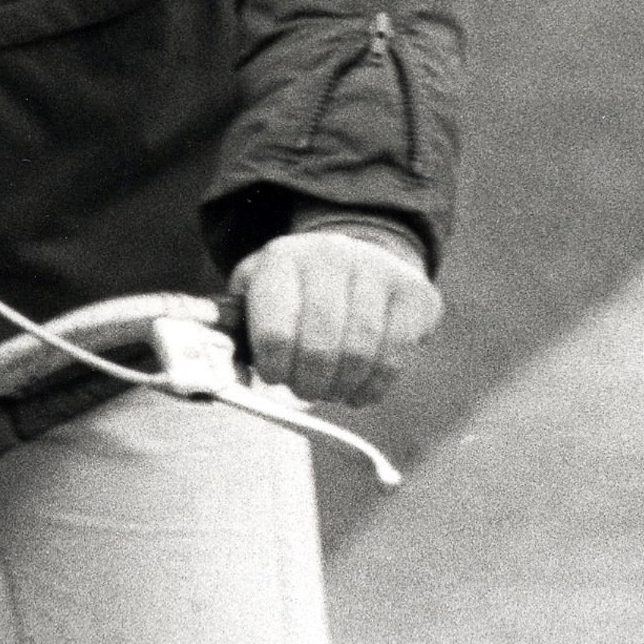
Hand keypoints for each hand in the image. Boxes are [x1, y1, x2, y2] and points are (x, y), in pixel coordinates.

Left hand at [229, 226, 441, 407]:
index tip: (275, 374)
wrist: (358, 256)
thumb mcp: (256, 298)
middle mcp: (332, 255)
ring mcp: (379, 270)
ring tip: (332, 388)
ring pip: (359, 355)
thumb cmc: (296, 294)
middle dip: (308, 383)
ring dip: (341, 388)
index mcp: (282, 258)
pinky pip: (395, 357)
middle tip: (305, 388)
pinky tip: (360, 387)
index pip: (276, 333)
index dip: (274, 368)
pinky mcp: (415, 292)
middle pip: (319, 348)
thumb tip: (228, 379)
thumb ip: (235, 335)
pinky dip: (374, 386)